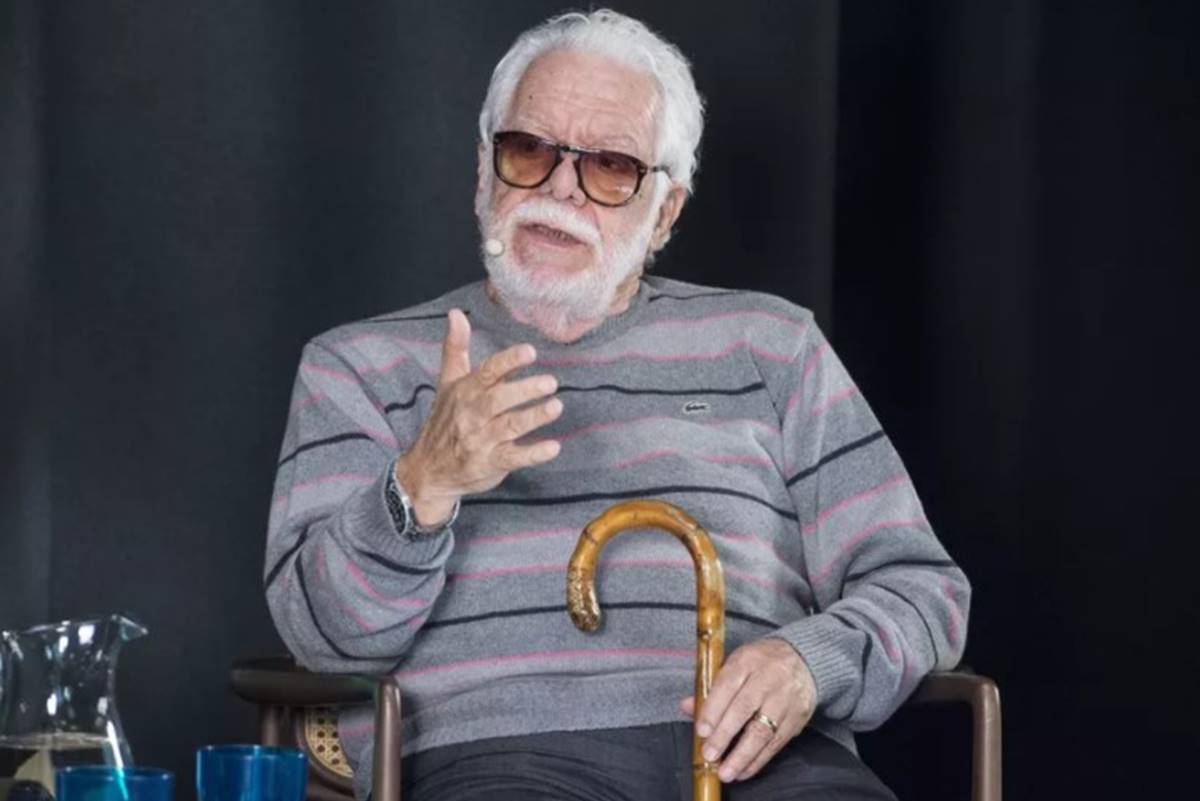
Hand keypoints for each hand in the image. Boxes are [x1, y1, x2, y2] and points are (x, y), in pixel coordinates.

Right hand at [395, 308, 561, 524]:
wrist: (428, 470)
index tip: (530, 352)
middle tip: (551, 382)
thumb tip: (456, 313)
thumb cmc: (444, 420)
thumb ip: (455, 348)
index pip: (487, 372)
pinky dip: (533, 454)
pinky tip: (553, 447)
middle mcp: (472, 414)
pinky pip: (513, 458)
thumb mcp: (448, 382)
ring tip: (556, 406)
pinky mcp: (490, 463)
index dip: (508, 361)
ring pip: (509, 426)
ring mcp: (481, 440)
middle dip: (525, 390)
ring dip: (533, 417)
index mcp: (465, 390)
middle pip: (499, 398)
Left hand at [679, 638, 816, 782]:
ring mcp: (786, 699)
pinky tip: (744, 771)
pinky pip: (777, 743)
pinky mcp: (797, 718)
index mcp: (748, 660)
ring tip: (726, 772)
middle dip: (724, 735)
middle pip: (745, 708)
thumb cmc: (759, 664)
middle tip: (710, 754)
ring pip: (763, 730)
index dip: (713, 709)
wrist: (801, 660)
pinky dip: (758, 760)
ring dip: (742, 755)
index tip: (701, 731)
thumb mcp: (734, 664)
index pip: (728, 685)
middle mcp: (769, 678)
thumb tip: (688, 707)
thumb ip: (711, 687)